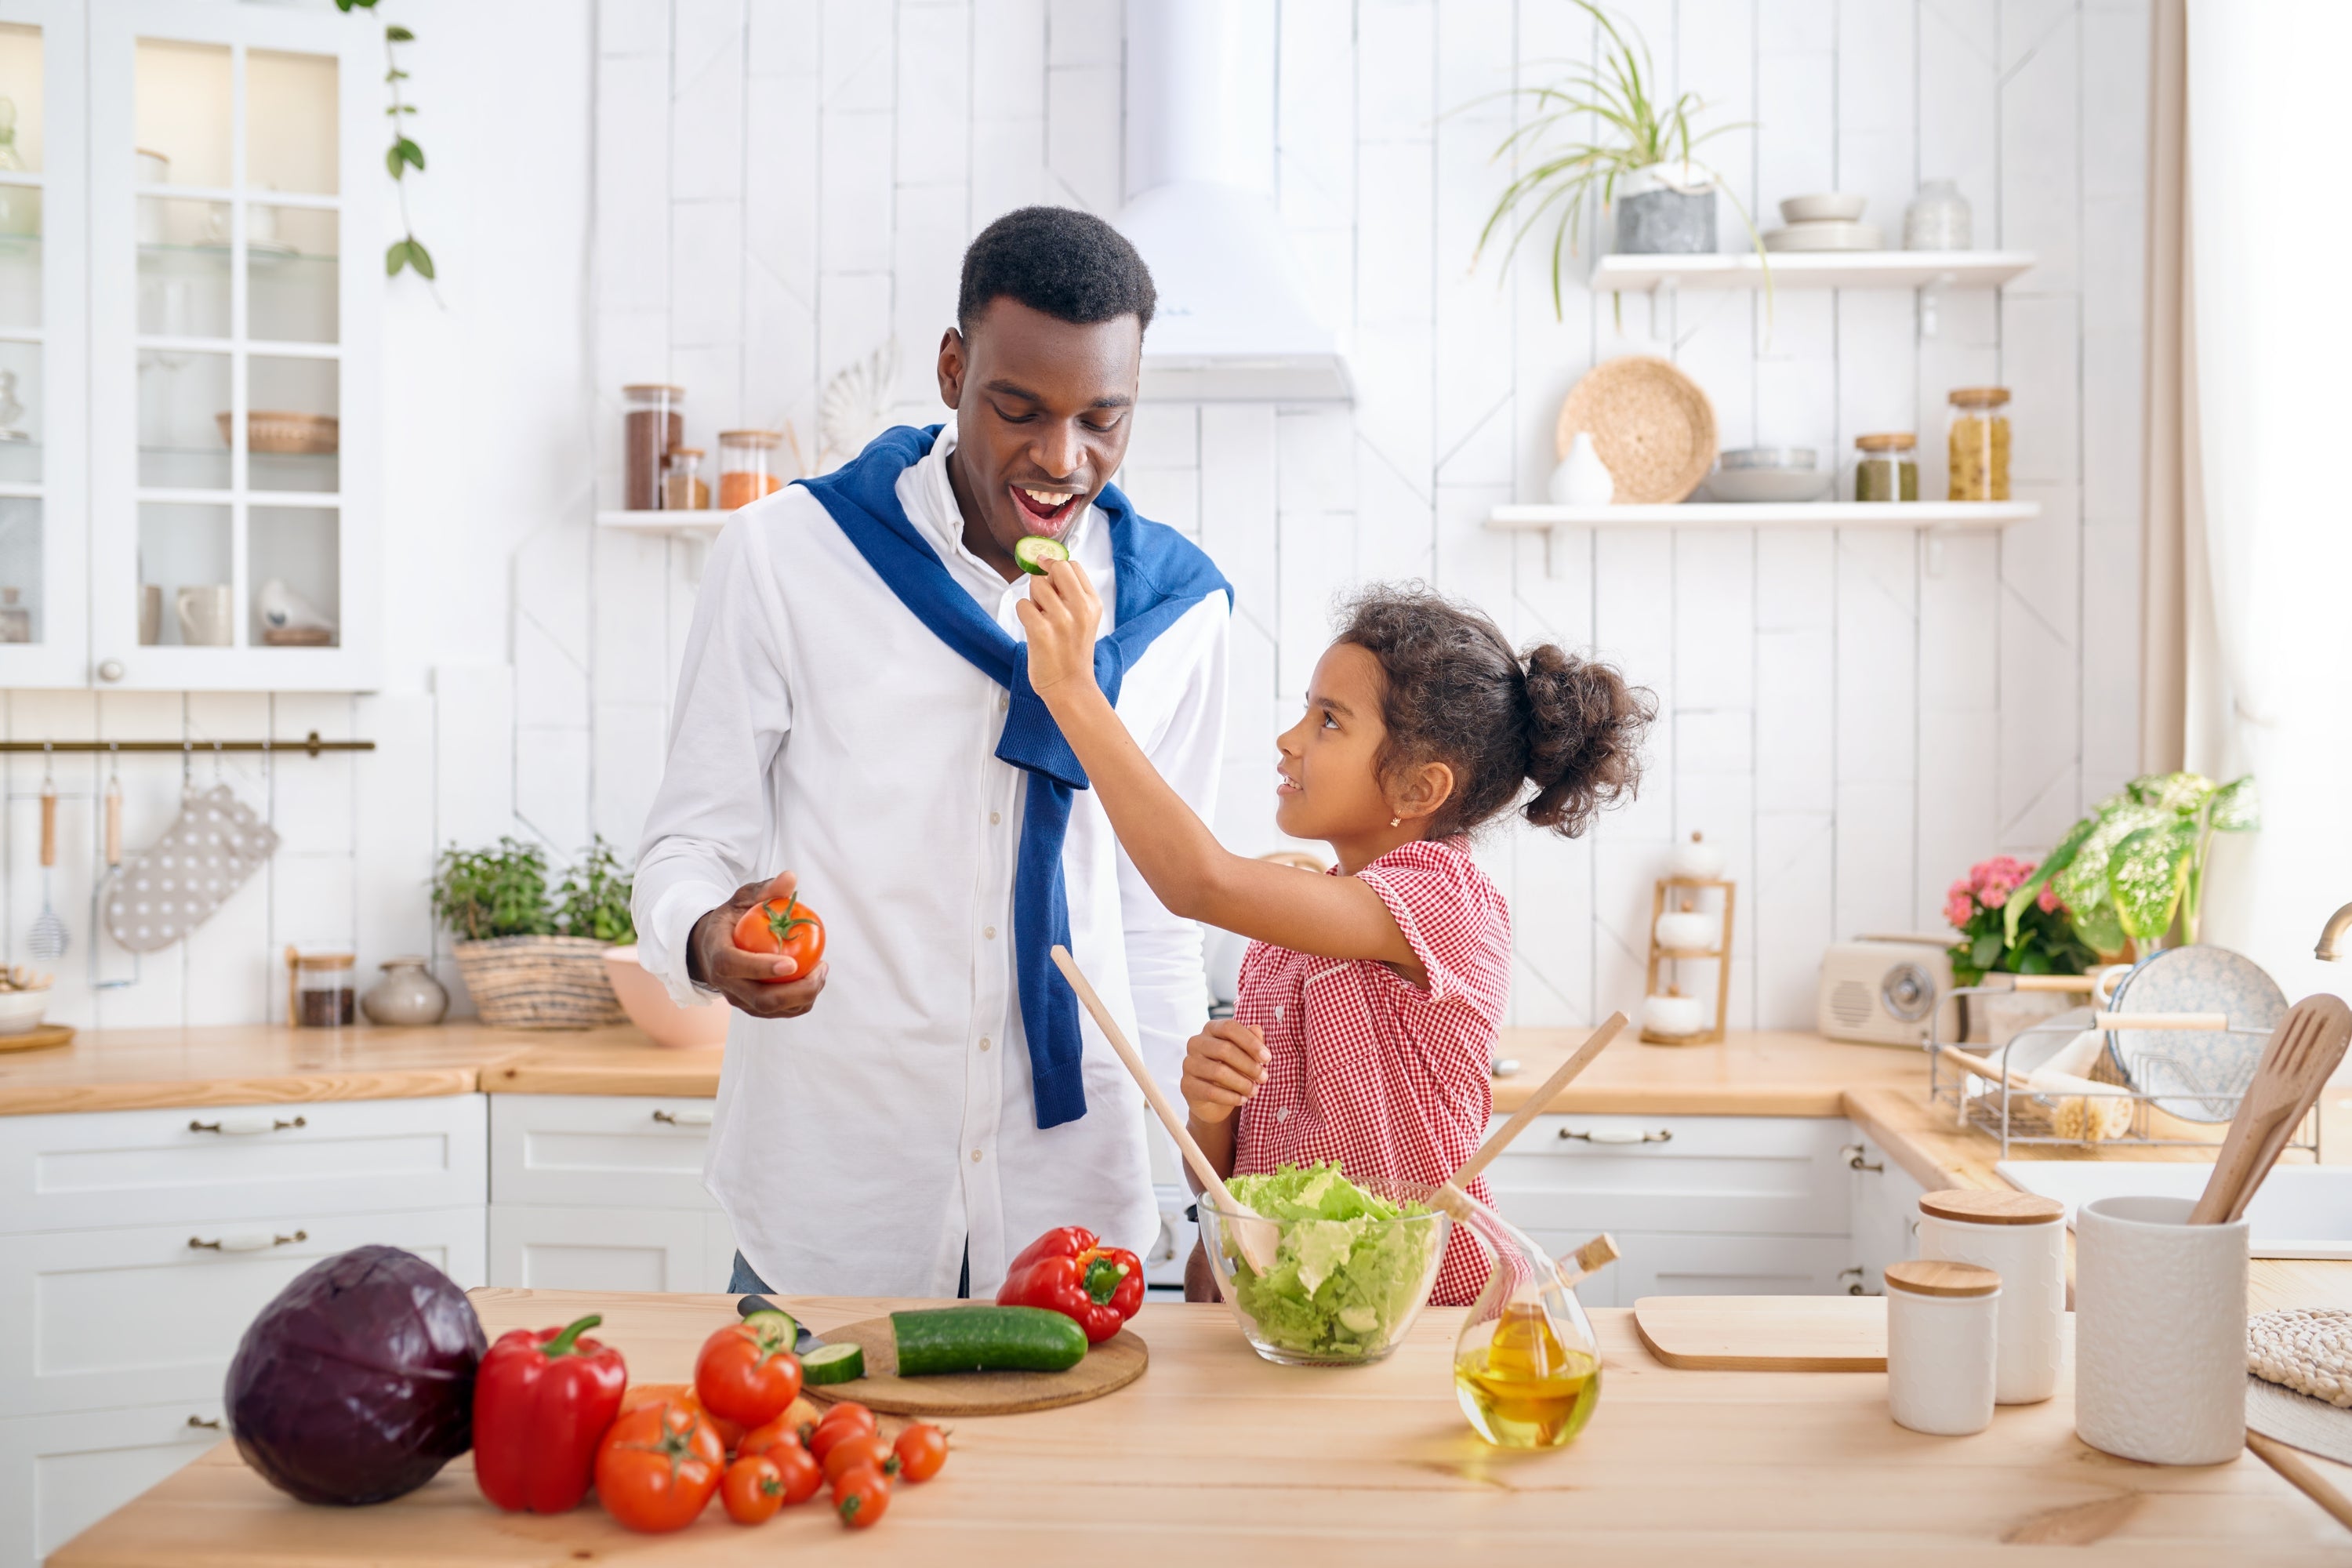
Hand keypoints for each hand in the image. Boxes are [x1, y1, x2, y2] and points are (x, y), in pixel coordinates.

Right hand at [687, 870, 829, 1018]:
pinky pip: (780, 1012)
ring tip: (822, 972)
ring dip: (804, 997)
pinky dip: (802, 1001)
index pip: (734, 966)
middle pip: (761, 1000)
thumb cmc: (732, 920)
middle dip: (796, 991)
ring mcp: (739, 1000)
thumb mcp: (742, 899)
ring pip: (773, 1010)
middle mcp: (726, 984)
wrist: (713, 948)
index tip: (792, 963)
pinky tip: (815, 979)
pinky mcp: (752, 1008)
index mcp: (717, 955)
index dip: (762, 968)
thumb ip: (764, 890)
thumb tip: (790, 878)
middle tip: (820, 970)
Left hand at [1014, 557, 1103, 700]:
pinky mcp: (1040, 631)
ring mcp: (1060, 619)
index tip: (1048, 574)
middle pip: (1055, 567)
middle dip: (1044, 577)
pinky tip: (1033, 628)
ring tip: (1041, 617)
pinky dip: (1024, 614)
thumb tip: (1046, 566)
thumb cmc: (1073, 652)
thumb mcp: (1085, 619)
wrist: (1070, 686)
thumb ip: (1072, 593)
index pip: (1072, 565)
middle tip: (1043, 598)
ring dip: (1033, 598)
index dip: (1055, 567)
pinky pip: (1022, 605)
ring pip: (1036, 584)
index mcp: (1092, 603)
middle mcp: (1080, 608)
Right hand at [1179, 1020, 1266, 1124]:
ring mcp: (1188, 1064)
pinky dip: (1231, 1097)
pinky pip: (1210, 1091)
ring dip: (1242, 1083)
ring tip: (1254, 1091)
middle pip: (1224, 1049)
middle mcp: (1196, 1043)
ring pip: (1218, 1071)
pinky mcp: (1186, 1085)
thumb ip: (1251, 1041)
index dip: (1250, 1042)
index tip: (1267, 1058)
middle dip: (1249, 1065)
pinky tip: (1243, 1100)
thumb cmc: (1232, 1070)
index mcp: (1210, 1029)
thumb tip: (1257, 1029)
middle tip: (1263, 1077)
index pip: (1229, 1027)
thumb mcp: (1245, 1055)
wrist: (1214, 1100)